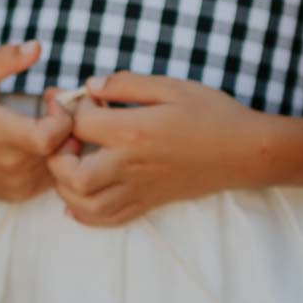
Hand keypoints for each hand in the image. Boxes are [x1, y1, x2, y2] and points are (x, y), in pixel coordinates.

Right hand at [0, 42, 72, 200]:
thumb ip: (4, 60)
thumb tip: (36, 46)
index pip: (49, 137)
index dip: (61, 116)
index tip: (51, 98)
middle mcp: (7, 167)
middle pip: (63, 150)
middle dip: (68, 123)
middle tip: (52, 104)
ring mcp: (14, 185)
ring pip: (62, 165)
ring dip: (64, 141)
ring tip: (47, 120)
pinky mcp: (18, 194)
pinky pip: (53, 177)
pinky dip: (54, 157)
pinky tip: (40, 139)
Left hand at [48, 72, 274, 226]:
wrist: (246, 151)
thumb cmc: (212, 113)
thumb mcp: (171, 86)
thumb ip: (126, 84)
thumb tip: (91, 85)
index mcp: (134, 132)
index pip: (80, 124)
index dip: (71, 108)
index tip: (83, 99)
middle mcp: (132, 166)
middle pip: (73, 175)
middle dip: (57, 155)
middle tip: (66, 138)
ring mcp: (139, 189)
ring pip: (85, 205)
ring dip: (66, 186)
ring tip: (71, 163)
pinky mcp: (149, 203)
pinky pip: (108, 219)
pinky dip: (84, 212)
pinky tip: (78, 196)